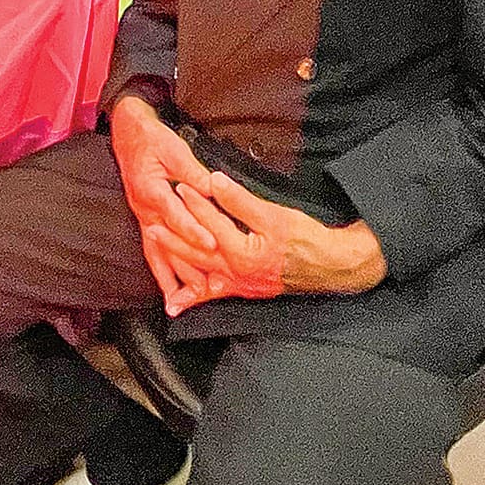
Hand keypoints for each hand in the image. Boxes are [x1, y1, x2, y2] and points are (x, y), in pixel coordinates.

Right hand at [107, 99, 218, 298]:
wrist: (128, 133)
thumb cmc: (152, 139)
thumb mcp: (175, 149)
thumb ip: (194, 172)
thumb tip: (213, 189)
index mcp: (152, 190)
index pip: (175, 215)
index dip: (194, 230)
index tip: (212, 244)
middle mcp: (144, 209)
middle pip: (165, 244)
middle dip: (184, 267)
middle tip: (204, 288)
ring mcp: (142, 216)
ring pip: (155, 253)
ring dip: (169, 277)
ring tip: (181, 301)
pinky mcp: (144, 219)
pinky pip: (151, 250)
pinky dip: (159, 270)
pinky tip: (167, 287)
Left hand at [148, 172, 386, 316]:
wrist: (332, 267)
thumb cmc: (307, 240)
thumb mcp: (274, 215)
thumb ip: (240, 201)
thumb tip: (214, 182)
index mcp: (241, 253)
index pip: (211, 223)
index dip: (195, 203)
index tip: (180, 186)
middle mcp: (235, 274)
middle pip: (196, 251)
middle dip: (173, 237)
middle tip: (152, 224)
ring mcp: (239, 285)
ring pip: (200, 274)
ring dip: (178, 264)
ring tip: (158, 254)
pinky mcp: (245, 290)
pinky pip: (214, 294)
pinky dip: (196, 297)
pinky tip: (180, 302)